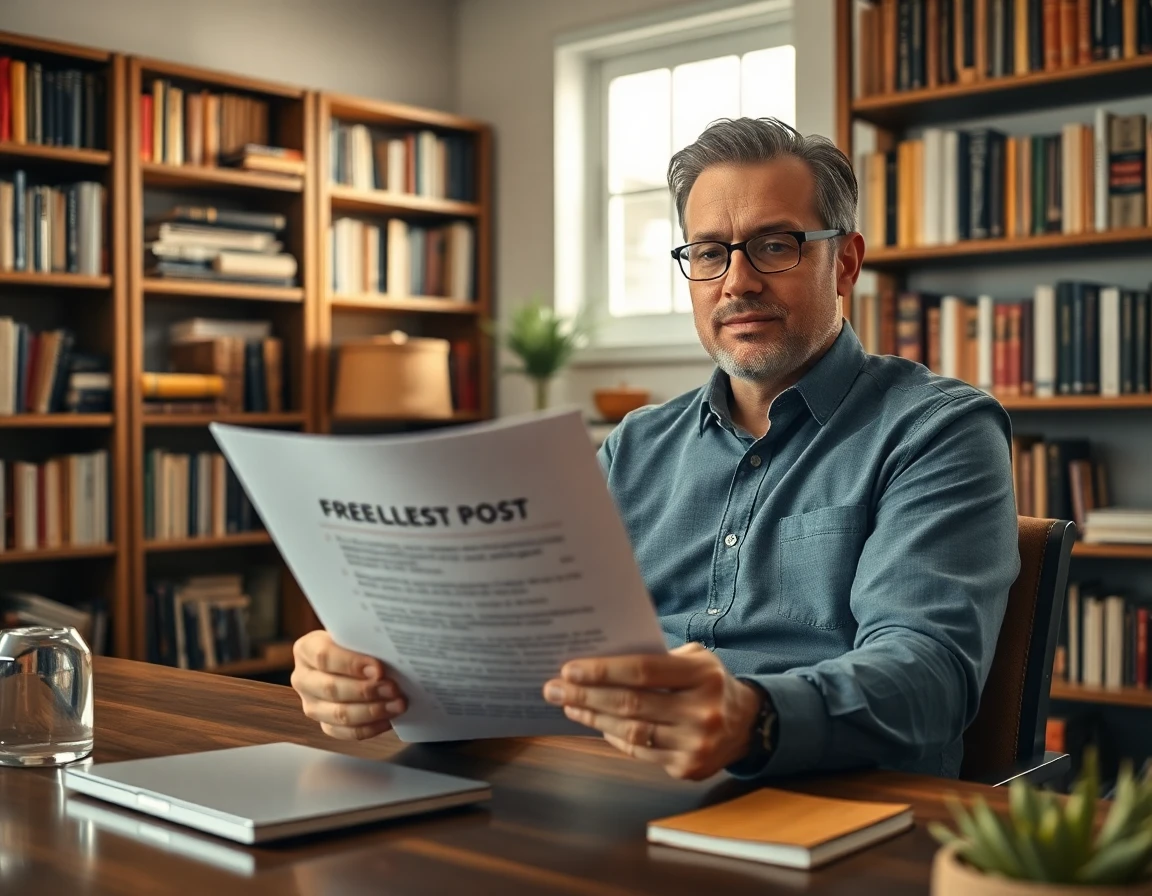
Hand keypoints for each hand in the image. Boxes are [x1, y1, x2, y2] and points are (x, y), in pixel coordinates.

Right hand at [290, 630, 406, 739]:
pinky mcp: (324, 724)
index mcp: (306, 650)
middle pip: (331, 688)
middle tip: (393, 688)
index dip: (352, 664)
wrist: (350, 658)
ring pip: (339, 714)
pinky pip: (346, 732)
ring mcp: (311, 704)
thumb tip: (388, 654)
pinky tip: (389, 720)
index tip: (379, 668)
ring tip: (397, 704)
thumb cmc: (355, 642)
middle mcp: (303, 679)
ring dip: (372, 711)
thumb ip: (364, 642)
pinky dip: (370, 728)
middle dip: (366, 691)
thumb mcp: (354, 634)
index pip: (324, 657)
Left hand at [542, 642, 762, 779]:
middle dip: (586, 696)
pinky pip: (640, 751)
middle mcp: (701, 711)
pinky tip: (596, 723)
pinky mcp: (688, 768)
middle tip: (553, 688)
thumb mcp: (695, 658)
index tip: (569, 669)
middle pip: (630, 703)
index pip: (642, 671)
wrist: (747, 724)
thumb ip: (657, 657)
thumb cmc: (709, 682)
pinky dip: (614, 736)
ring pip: (631, 731)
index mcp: (702, 675)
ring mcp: (696, 744)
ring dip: (593, 718)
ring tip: (568, 705)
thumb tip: (601, 661)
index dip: (602, 671)